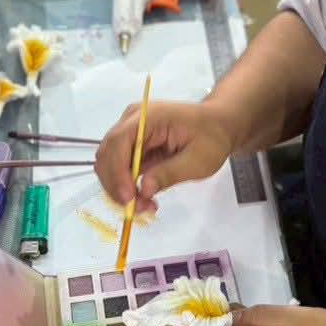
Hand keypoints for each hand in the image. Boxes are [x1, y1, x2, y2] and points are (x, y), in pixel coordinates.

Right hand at [95, 100, 235, 213]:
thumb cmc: (212, 137)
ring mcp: (130, 132)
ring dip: (120, 188)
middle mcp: (132, 121)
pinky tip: (144, 197)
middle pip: (107, 154)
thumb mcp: (198, 160)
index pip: (119, 142)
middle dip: (117, 185)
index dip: (118, 172)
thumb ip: (169, 173)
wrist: (218, 126)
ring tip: (145, 205)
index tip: (129, 198)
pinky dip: (126, 186)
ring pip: (109, 164)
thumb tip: (143, 190)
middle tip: (137, 208)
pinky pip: (120, 168)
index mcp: (148, 117)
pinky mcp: (132, 146)